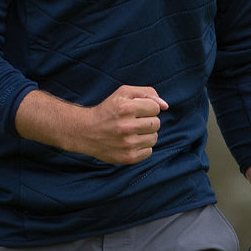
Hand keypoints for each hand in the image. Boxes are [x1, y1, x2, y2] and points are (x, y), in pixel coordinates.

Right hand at [17, 86, 167, 164]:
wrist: (85, 131)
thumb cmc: (107, 110)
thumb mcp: (123, 93)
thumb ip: (147, 93)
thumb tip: (165, 106)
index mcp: (126, 108)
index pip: (155, 107)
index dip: (147, 108)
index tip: (135, 110)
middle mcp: (126, 126)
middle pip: (157, 123)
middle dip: (148, 121)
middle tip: (133, 121)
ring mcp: (127, 144)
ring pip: (154, 138)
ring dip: (146, 134)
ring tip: (132, 132)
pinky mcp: (128, 157)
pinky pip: (149, 151)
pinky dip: (143, 147)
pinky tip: (130, 142)